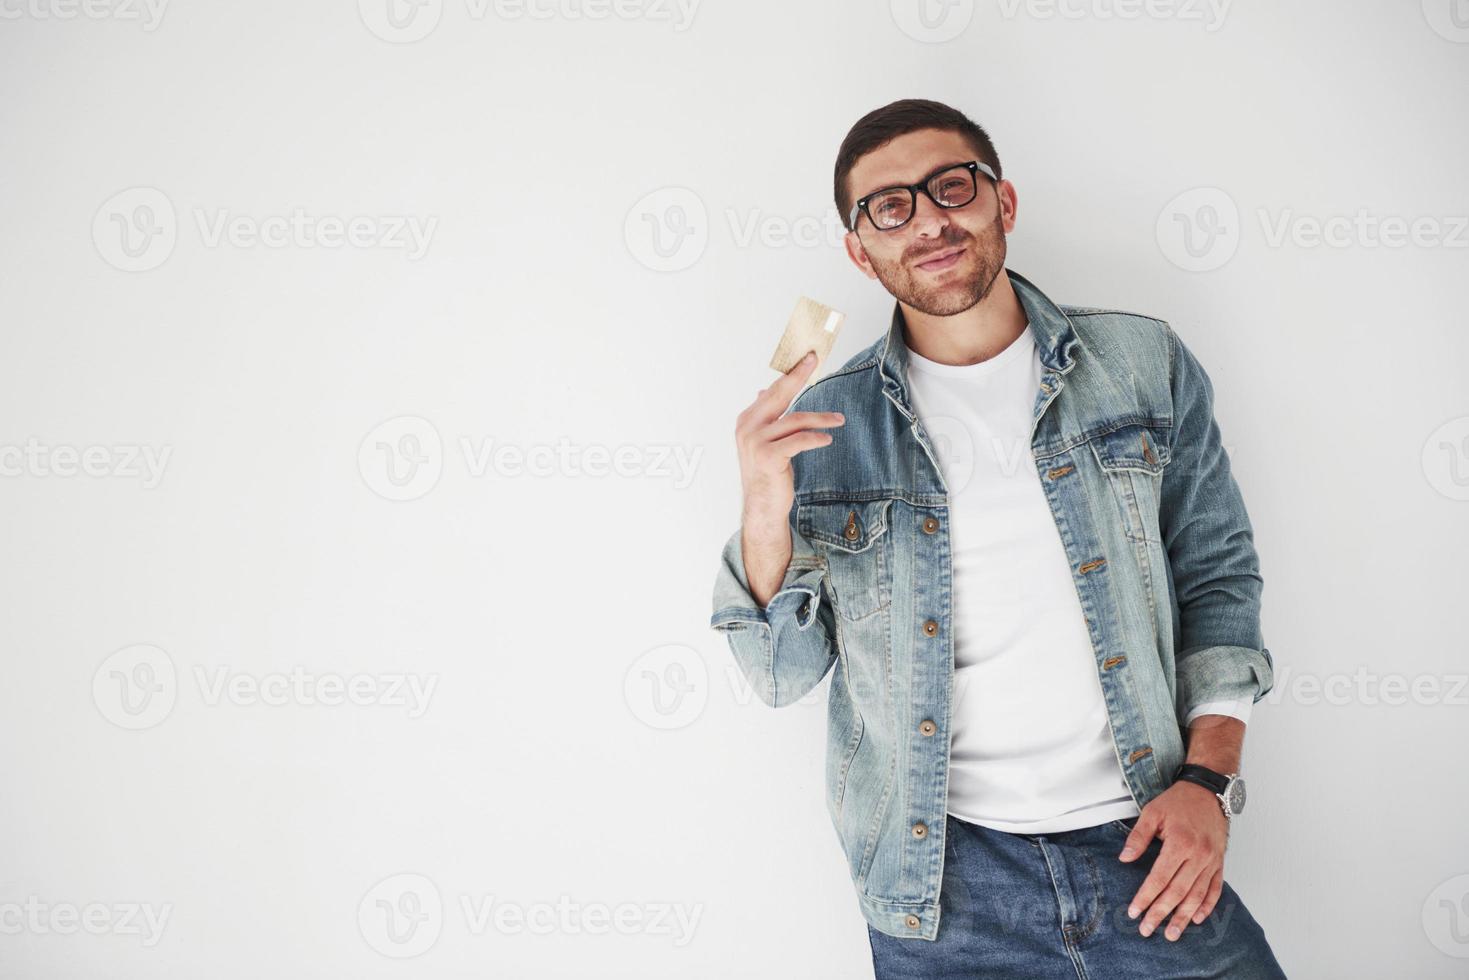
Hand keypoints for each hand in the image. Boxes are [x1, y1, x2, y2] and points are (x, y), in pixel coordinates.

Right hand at [735, 350, 844, 522]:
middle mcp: (747, 428)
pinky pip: (799, 440)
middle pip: (779, 395)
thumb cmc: (766, 473)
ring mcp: (756, 442)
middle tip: (815, 362)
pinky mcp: (768, 457)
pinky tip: (827, 439)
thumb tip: (764, 391)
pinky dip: (816, 438)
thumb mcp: (762, 442)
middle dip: (799, 376)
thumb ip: (764, 418)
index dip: (791, 374)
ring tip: (839, 420)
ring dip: (821, 418)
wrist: (762, 507)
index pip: (772, 391)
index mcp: (747, 420)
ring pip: (795, 419)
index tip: (807, 358)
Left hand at [1118, 780, 1228, 941]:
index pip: (1159, 878)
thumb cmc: (1178, 801)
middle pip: (1177, 892)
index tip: (1134, 912)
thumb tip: (1124, 859)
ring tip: (1172, 934)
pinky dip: (1207, 906)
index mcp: (1180, 843)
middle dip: (1161, 914)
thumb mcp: (1152, 812)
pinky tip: (1197, 919)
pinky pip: (1215, 888)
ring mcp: (1212, 861)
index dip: (1146, 897)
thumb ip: (1138, 837)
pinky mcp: (1220, 862)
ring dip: (1184, 917)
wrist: (1209, 791)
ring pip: (1197, 895)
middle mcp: (1198, 855)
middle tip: (1147, 930)